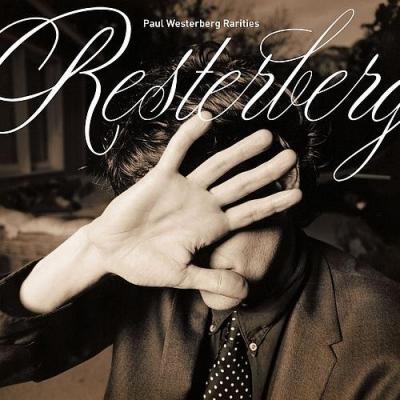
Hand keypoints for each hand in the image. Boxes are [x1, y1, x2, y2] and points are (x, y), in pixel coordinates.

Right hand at [86, 112, 300, 301]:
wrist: (111, 252)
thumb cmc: (145, 265)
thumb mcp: (182, 276)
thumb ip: (213, 280)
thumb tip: (245, 291)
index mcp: (211, 227)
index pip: (250, 212)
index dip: (274, 203)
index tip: (299, 194)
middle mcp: (203, 204)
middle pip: (242, 184)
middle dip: (266, 171)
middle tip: (292, 156)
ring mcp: (183, 189)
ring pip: (217, 165)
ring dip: (241, 151)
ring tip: (266, 136)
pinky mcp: (160, 178)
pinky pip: (178, 153)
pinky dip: (190, 136)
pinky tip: (207, 118)